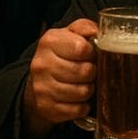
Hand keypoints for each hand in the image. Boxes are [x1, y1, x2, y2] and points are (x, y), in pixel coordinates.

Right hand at [23, 18, 97, 138]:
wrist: (41, 79)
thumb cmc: (63, 54)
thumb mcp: (71, 34)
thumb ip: (84, 28)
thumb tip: (96, 31)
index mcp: (49, 41)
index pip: (81, 48)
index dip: (92, 52)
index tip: (91, 54)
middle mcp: (41, 64)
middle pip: (84, 72)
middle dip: (93, 72)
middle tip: (90, 71)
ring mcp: (42, 87)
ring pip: (82, 92)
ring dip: (89, 89)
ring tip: (85, 83)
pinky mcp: (46, 107)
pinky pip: (77, 110)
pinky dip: (83, 106)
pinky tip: (79, 99)